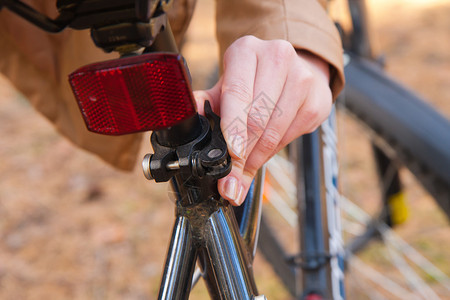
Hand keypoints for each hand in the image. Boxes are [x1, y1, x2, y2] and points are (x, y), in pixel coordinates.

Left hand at [194, 35, 331, 204]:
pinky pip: (291, 136)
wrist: (293, 71)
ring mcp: (302, 77)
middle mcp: (277, 56)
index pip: (238, 91)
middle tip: (231, 178)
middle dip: (242, 154)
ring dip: (257, 158)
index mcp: (247, 51)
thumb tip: (187, 124)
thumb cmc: (253, 81)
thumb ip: (207, 104)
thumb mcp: (227, 86)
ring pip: (275, 130)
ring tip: (244, 170)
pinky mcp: (318, 99)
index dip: (233, 126)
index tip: (232, 152)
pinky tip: (264, 152)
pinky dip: (274, 151)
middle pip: (257, 116)